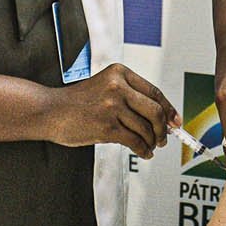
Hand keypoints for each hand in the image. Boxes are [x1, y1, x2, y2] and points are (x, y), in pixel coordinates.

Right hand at [45, 64, 175, 158]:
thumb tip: (162, 117)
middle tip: (164, 138)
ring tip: (151, 146)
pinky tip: (143, 152)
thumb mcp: (104, 87)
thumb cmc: (77, 102)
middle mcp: (117, 87)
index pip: (154, 92)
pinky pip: (135, 141)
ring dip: (152, 141)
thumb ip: (130, 96)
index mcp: (119, 73)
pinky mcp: (106, 127)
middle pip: (155, 110)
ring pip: (146, 128)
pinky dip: (143, 150)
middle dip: (163, 128)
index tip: (175, 121)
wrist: (50, 111)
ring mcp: (112, 106)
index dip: (168, 109)